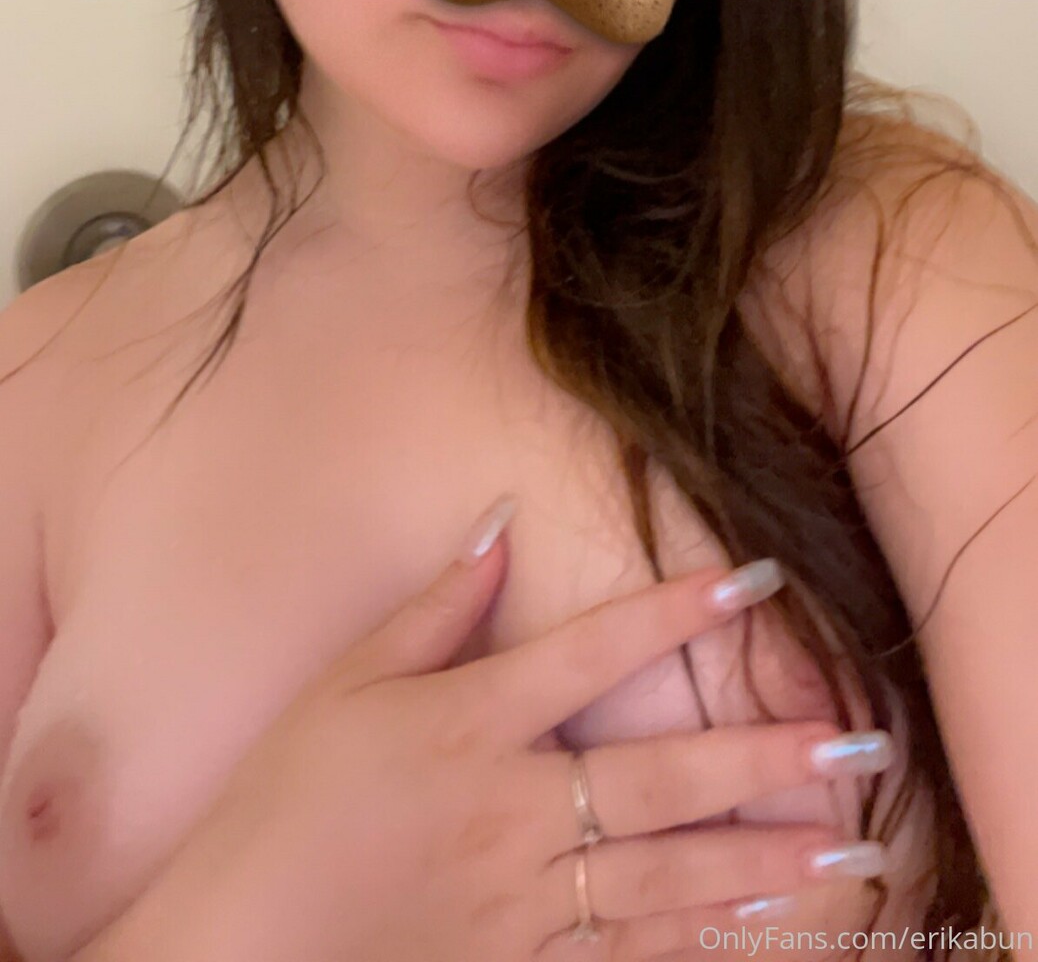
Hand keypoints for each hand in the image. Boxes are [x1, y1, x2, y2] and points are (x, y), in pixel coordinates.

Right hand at [81, 508, 887, 961]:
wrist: (236, 947)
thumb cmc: (284, 803)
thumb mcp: (345, 685)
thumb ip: (433, 610)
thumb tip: (500, 524)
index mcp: (470, 724)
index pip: (593, 653)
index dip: (677, 612)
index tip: (756, 580)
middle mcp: (512, 809)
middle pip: (659, 780)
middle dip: (764, 762)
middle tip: (854, 745)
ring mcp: (523, 900)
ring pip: (666, 880)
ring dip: (763, 865)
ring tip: (845, 853)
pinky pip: (629, 957)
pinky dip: (701, 944)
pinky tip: (760, 931)